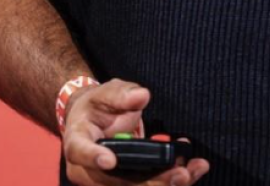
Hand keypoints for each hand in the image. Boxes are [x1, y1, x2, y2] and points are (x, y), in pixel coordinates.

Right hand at [62, 78, 209, 185]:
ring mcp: (105, 181)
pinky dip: (168, 180)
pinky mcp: (123, 184)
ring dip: (165, 183)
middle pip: (116, 181)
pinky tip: (191, 171)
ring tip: (192, 171)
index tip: (111, 160)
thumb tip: (141, 96)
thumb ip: (122, 94)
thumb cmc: (98, 107)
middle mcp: (88, 169)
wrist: (93, 121)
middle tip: (179, 173)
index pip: (80, 151)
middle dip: (150, 181)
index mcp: (77, 141)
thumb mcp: (106, 93)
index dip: (94, 157)